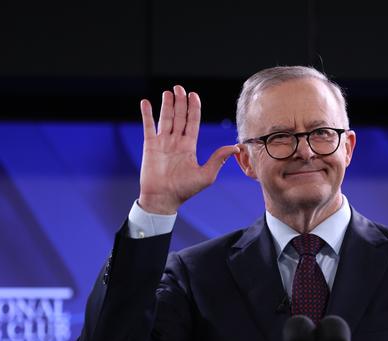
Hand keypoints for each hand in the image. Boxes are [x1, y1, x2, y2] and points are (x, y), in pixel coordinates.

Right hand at [137, 85, 239, 213]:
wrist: (164, 199)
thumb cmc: (185, 190)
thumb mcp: (206, 174)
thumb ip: (219, 158)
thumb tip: (236, 147)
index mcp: (189, 146)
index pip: (192, 122)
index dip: (193, 109)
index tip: (194, 95)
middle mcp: (176, 142)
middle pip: (179, 117)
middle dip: (180, 102)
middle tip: (180, 88)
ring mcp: (162, 142)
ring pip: (165, 119)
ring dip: (166, 105)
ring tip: (169, 92)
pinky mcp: (150, 146)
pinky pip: (148, 126)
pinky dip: (147, 114)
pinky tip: (146, 102)